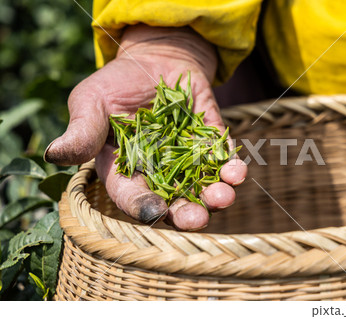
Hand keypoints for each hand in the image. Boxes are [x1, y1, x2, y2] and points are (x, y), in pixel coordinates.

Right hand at [44, 24, 246, 230]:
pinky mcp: (211, 141)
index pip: (132, 195)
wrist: (156, 58)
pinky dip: (230, 166)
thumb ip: (82, 130)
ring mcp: (188, 158)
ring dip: (215, 194)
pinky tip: (236, 170)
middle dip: (186, 212)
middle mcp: (159, 172)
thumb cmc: (118, 83)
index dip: (142, 205)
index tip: (156, 210)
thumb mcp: (92, 101)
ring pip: (203, 185)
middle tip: (197, 217)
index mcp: (126, 169)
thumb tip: (54, 154)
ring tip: (224, 195)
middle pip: (173, 201)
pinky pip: (222, 158)